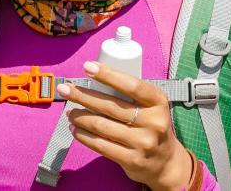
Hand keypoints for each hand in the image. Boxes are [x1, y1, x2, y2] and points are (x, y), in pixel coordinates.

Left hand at [58, 61, 193, 190]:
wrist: (166, 163)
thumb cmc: (151, 125)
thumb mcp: (150, 107)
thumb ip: (130, 95)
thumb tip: (93, 78)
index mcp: (158, 102)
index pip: (132, 85)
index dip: (108, 75)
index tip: (87, 67)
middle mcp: (153, 122)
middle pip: (110, 106)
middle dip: (82, 95)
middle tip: (64, 89)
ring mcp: (143, 143)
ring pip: (101, 126)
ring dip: (80, 117)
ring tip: (69, 112)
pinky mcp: (132, 160)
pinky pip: (100, 145)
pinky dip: (83, 136)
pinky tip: (74, 129)